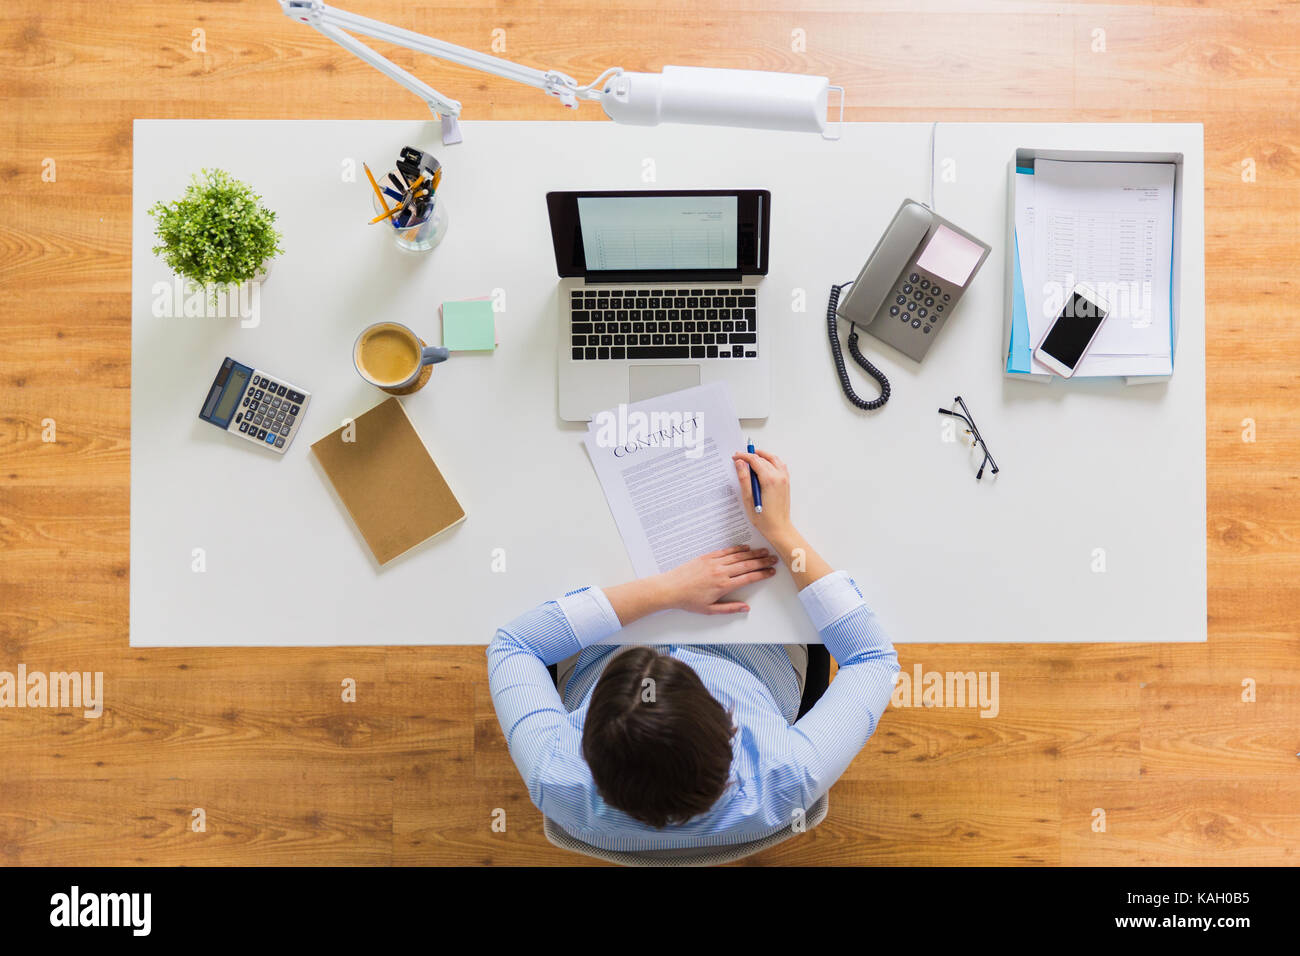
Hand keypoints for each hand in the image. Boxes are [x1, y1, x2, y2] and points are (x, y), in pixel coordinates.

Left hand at [654, 544, 778, 614]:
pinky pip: (726, 551)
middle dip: (762, 562)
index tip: (771, 572)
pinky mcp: (707, 557)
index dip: (762, 574)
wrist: (670, 588)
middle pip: (747, 564)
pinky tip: (745, 548)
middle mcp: (721, 572)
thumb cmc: (689, 601)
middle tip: (773, 560)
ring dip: (753, 554)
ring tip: (764, 552)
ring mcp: (714, 563)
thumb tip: (746, 608)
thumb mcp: (710, 610)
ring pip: (738, 556)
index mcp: (724, 585)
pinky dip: (737, 549)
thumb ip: (730, 608)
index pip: (749, 578)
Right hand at [732, 448, 792, 541]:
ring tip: (752, 458)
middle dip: (751, 455)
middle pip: (764, 458)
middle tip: (740, 457)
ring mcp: (784, 479)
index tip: (736, 457)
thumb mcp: (748, 498)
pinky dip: (772, 461)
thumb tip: (740, 463)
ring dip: (763, 455)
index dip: (744, 457)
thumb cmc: (763, 518)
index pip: (755, 460)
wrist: (778, 528)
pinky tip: (764, 465)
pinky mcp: (786, 483)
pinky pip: (780, 465)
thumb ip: (744, 479)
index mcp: (769, 480)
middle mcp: (779, 477)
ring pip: (774, 459)